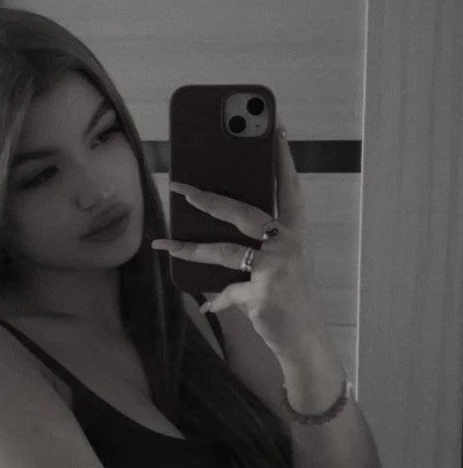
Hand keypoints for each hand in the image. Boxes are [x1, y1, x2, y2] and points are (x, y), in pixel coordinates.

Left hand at [151, 119, 320, 352]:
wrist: (303, 340)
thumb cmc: (289, 297)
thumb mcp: (279, 265)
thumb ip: (255, 246)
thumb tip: (212, 230)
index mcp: (292, 233)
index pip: (289, 188)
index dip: (282, 158)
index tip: (276, 127)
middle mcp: (287, 244)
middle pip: (242, 213)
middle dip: (207, 199)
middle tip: (180, 187)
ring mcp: (276, 268)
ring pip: (223, 251)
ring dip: (189, 249)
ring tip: (164, 244)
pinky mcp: (262, 293)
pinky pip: (226, 292)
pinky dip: (216, 302)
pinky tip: (206, 309)